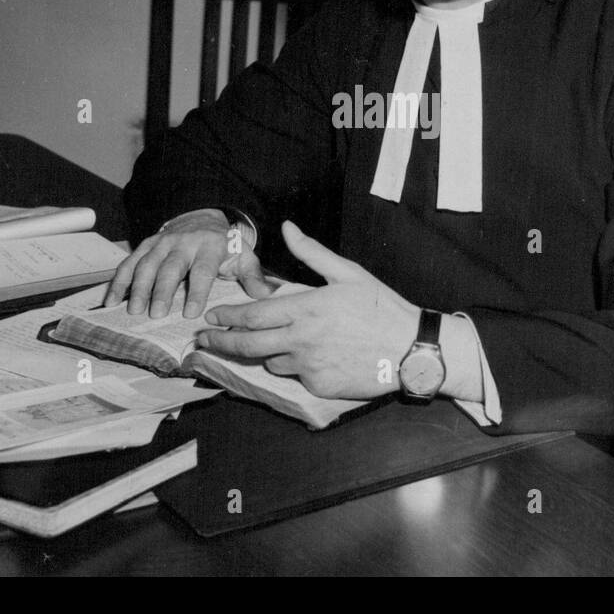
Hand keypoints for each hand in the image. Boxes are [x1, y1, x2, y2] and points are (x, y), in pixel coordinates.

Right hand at [103, 208, 271, 317]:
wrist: (205, 218)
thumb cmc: (225, 246)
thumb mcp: (244, 257)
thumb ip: (253, 278)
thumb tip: (266, 297)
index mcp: (210, 247)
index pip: (203, 270)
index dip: (197, 291)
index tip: (191, 313)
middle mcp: (184, 243)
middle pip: (171, 268)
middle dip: (162, 291)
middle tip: (156, 315)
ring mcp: (162, 242)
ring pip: (147, 264)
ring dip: (138, 287)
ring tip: (133, 310)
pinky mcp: (147, 244)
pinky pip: (130, 261)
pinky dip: (119, 280)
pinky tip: (112, 300)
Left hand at [198, 221, 420, 399]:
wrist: (410, 350)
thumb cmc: (381, 306)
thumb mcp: (348, 272)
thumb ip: (311, 253)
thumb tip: (287, 227)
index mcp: (307, 308)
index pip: (253, 315)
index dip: (228, 317)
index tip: (212, 316)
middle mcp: (302, 339)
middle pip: (248, 344)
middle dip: (220, 341)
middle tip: (203, 339)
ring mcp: (309, 366)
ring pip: (271, 361)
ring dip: (264, 353)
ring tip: (269, 344)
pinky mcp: (319, 386)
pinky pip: (296, 376)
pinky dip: (295, 366)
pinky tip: (312, 356)